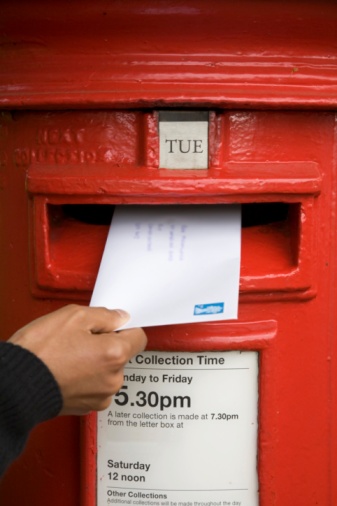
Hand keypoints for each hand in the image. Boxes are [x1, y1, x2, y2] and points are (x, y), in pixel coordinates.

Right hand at [8, 305, 146, 414]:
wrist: (16, 386)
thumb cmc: (40, 353)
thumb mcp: (73, 317)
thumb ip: (104, 315)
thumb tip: (119, 317)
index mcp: (115, 354)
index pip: (139, 337)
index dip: (125, 327)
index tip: (113, 326)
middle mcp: (114, 378)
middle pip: (122, 354)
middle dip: (107, 345)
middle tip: (81, 339)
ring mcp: (102, 396)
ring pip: (108, 371)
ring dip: (96, 363)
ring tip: (69, 356)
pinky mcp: (88, 406)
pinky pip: (96, 386)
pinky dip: (86, 378)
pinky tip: (67, 370)